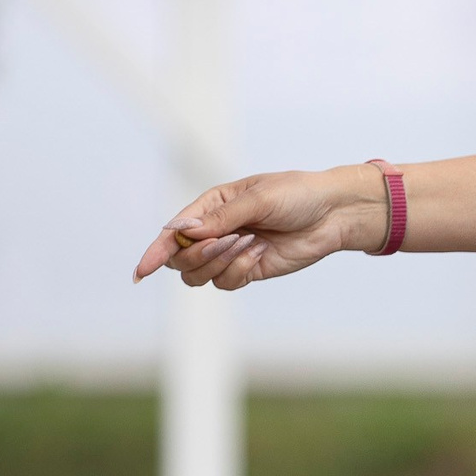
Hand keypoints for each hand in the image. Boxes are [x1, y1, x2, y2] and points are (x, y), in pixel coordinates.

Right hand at [132, 164, 388, 289]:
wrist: (334, 213)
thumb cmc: (298, 194)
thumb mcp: (259, 198)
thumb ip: (221, 217)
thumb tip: (182, 233)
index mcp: (212, 205)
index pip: (173, 232)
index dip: (154, 251)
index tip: (141, 271)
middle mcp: (216, 230)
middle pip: (180, 258)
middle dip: (196, 254)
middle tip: (226, 241)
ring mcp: (231, 252)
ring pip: (199, 275)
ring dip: (218, 262)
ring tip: (248, 243)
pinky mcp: (249, 269)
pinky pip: (227, 281)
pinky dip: (239, 271)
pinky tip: (260, 254)